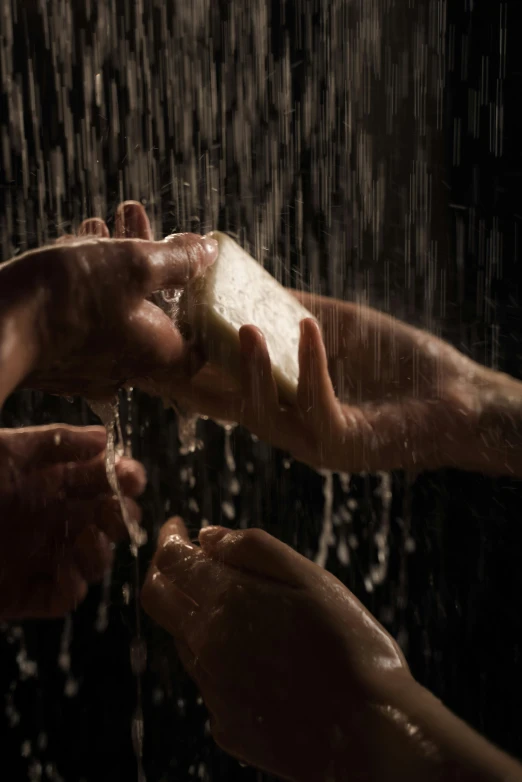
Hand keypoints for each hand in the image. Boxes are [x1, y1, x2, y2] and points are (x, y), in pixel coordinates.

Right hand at [0, 201, 216, 400]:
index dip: (199, 299)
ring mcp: (91, 366)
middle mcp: (128, 367)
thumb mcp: (134, 263)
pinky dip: (86, 282)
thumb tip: (207, 252)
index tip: (191, 268)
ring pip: (115, 307)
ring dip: (112, 263)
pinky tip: (76, 246)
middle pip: (153, 310)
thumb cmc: (68, 298)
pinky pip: (85, 317)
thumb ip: (177, 259)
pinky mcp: (59, 358)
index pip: (199, 337)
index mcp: (158, 354)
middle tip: (135, 219)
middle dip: (148, 260)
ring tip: (102, 222)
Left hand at [0, 424, 144, 619]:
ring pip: (92, 559)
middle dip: (120, 515)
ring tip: (88, 540)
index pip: (99, 478)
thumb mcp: (3, 451)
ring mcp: (38, 557)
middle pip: (105, 518)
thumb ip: (54, 440)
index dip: (123, 476)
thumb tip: (104, 436)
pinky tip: (66, 570)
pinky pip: (63, 596)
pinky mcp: (24, 593)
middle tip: (116, 513)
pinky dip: (73, 586)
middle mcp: (49, 518)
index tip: (132, 477)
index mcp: (46, 482)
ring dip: (100, 552)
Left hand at [142, 518, 410, 781]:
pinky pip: (210, 681)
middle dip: (164, 570)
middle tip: (184, 556)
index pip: (170, 561)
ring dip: (194, 613)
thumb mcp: (312, 580)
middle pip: (159, 599)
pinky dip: (221, 658)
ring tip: (239, 607)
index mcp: (227, 602)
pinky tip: (262, 660)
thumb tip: (208, 536)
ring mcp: (213, 690)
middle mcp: (207, 646)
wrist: (371, 736)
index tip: (177, 526)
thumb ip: (255, 550)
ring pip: (184, 639)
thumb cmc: (352, 648)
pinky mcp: (226, 725)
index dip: (168, 538)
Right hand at [171, 294, 517, 474]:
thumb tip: (243, 279)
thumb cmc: (395, 363)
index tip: (149, 325)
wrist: (457, 399)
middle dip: (189, 375)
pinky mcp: (344, 445)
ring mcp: (312, 440)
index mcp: (276, 400)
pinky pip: (317, 407)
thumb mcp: (334, 328)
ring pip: (262, 413)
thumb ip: (289, 311)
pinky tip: (308, 327)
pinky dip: (310, 365)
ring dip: (250, 371)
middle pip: (221, 405)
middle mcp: (285, 425)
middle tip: (165, 339)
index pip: (213, 383)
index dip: (177, 359)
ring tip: (244, 328)